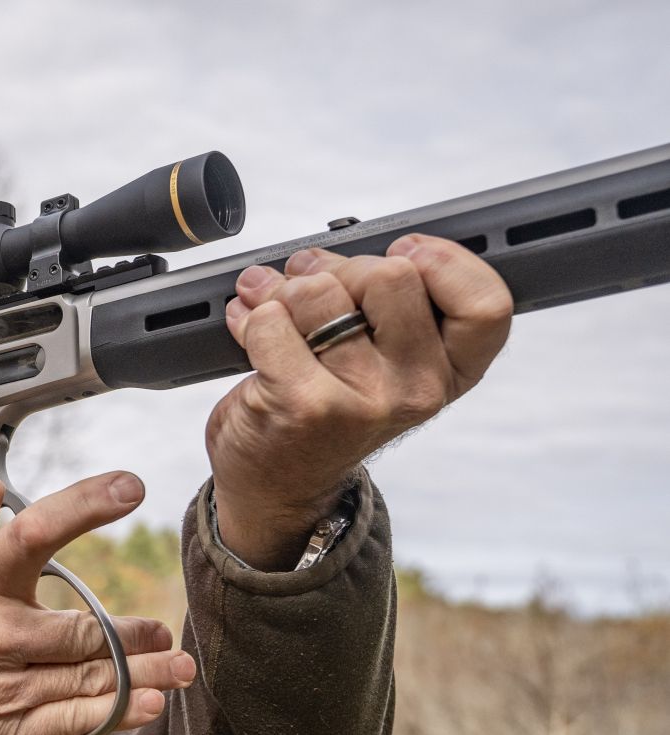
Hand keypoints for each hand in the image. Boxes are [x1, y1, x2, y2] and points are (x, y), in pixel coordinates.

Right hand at [0, 473, 194, 734]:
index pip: (36, 532)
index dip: (87, 504)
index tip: (129, 486)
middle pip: (85, 627)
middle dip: (136, 630)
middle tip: (164, 628)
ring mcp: (0, 689)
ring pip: (89, 678)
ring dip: (143, 673)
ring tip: (178, 666)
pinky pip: (70, 723)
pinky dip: (114, 714)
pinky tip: (145, 706)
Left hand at [209, 234, 512, 569]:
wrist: (276, 484)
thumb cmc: (325, 411)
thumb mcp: (381, 363)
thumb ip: (385, 307)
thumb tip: (334, 249)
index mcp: (449, 372)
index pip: (486, 304)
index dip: (445, 261)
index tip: (406, 253)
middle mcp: (417, 389)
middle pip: (391, 275)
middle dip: (338, 268)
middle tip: (312, 286)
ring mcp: (364, 400)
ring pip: (320, 291)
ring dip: (283, 290)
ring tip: (273, 308)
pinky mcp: (305, 405)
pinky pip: (270, 321)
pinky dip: (250, 317)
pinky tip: (248, 330)